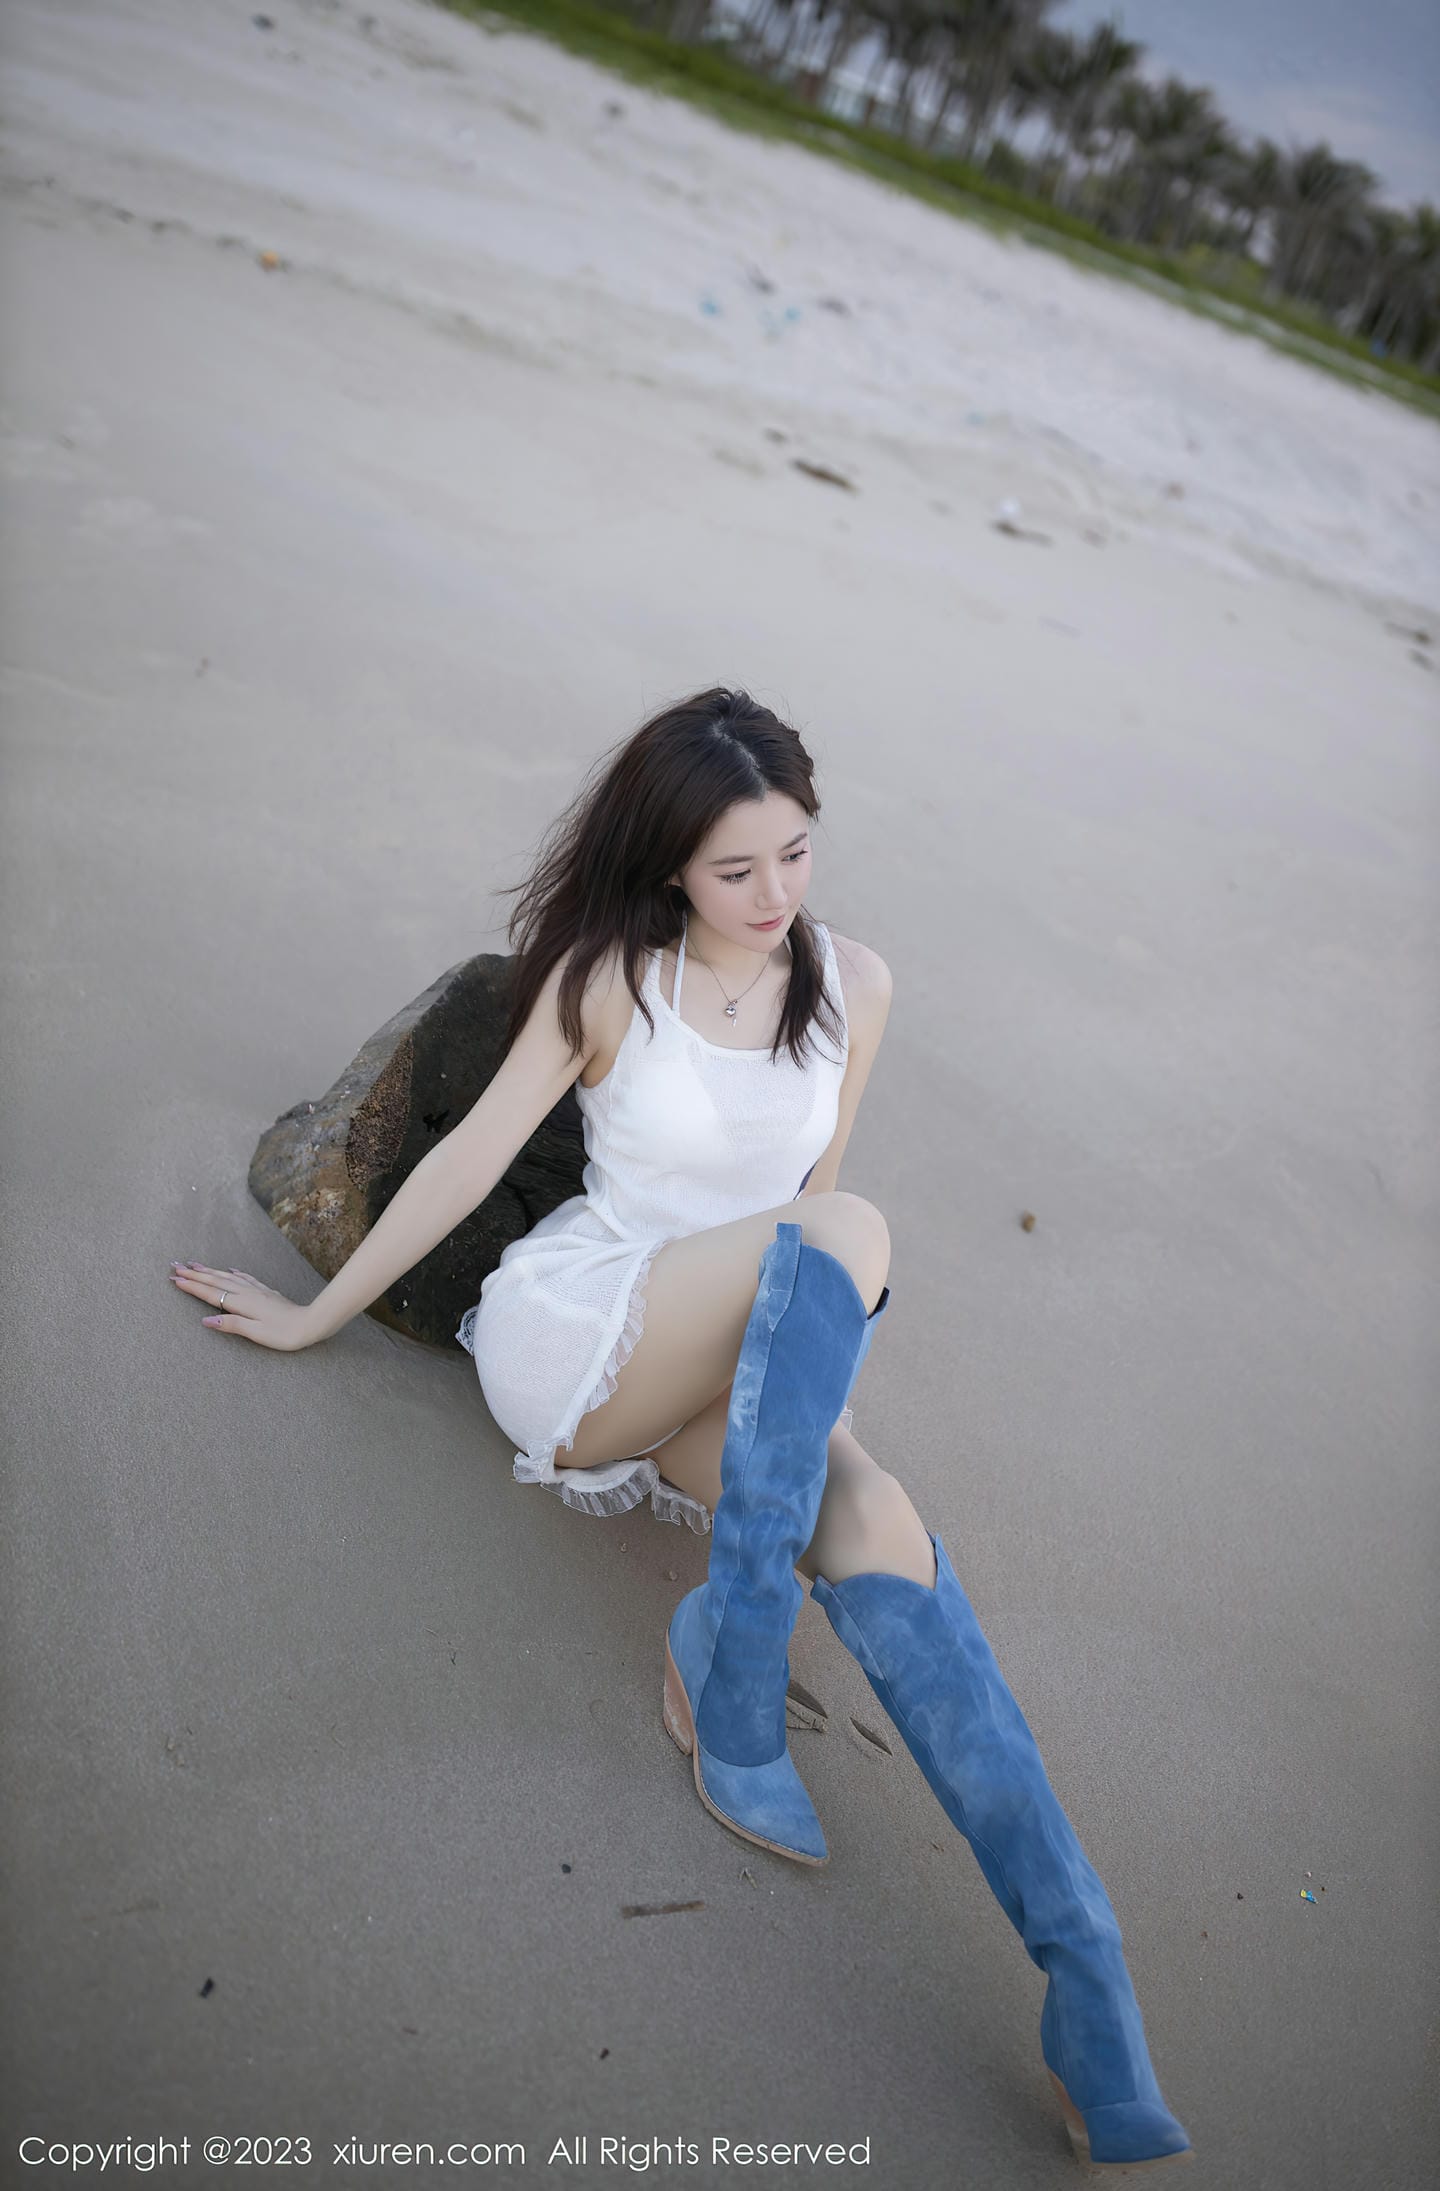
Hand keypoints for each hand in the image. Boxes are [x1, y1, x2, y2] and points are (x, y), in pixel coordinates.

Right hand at [169, 1261, 316, 1351]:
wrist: (311, 1323)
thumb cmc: (283, 1333)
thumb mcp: (256, 1333)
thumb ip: (231, 1325)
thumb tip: (205, 1320)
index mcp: (241, 1303)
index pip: (210, 1293)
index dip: (192, 1286)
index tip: (174, 1279)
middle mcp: (247, 1293)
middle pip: (216, 1281)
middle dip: (195, 1274)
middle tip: (176, 1266)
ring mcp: (257, 1291)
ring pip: (228, 1277)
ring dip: (210, 1271)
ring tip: (195, 1264)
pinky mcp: (266, 1292)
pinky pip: (245, 1278)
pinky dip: (235, 1273)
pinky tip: (232, 1270)